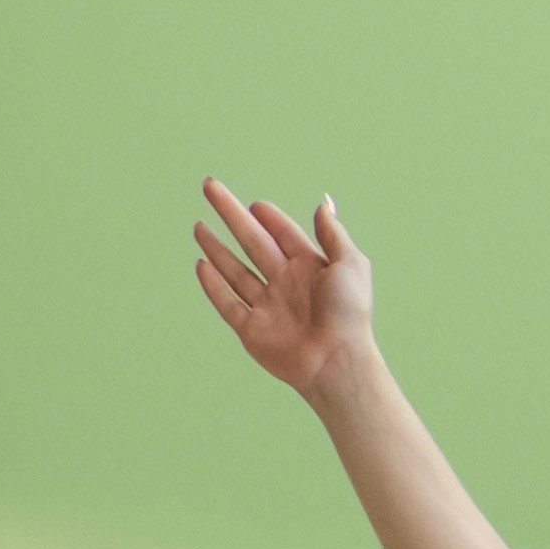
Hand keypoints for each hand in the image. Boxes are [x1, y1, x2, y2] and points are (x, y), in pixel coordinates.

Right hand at [193, 180, 375, 395]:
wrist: (337, 362)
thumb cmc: (350, 314)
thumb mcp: (350, 264)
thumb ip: (333, 233)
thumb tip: (324, 202)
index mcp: (310, 267)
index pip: (282, 233)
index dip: (269, 217)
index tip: (254, 203)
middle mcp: (286, 283)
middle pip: (251, 241)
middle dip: (230, 214)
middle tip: (210, 186)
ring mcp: (268, 306)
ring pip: (235, 270)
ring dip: (216, 247)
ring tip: (199, 226)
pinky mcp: (252, 330)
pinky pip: (228, 303)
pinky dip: (213, 285)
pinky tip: (201, 264)